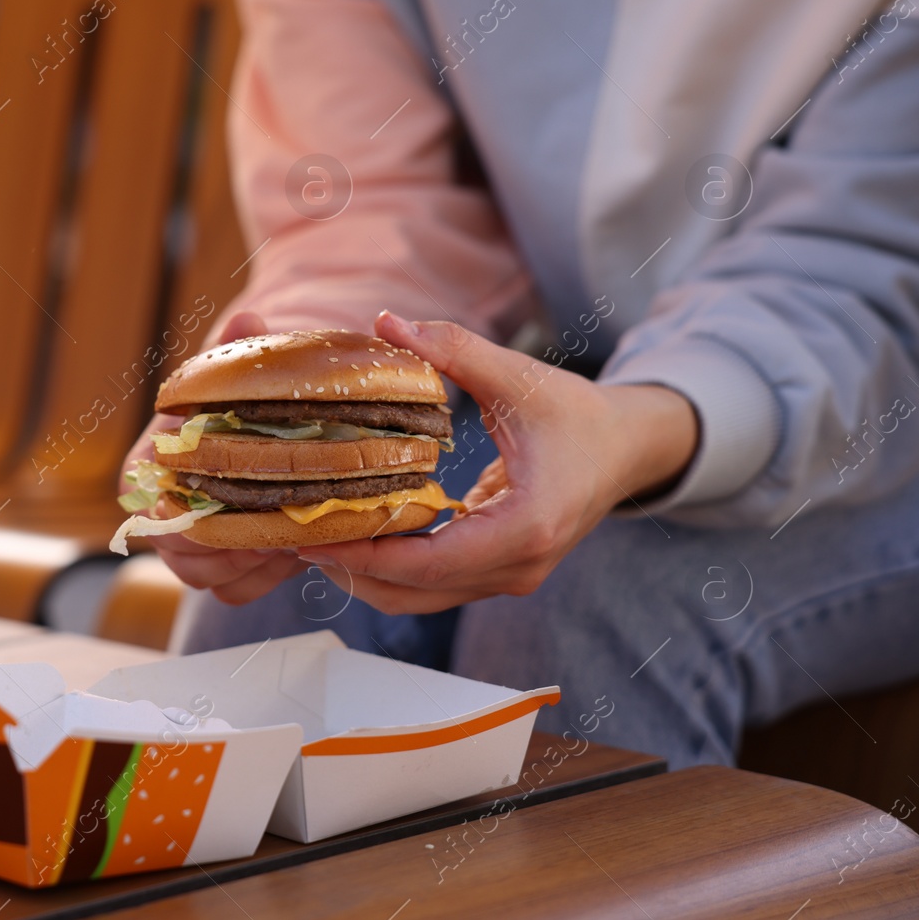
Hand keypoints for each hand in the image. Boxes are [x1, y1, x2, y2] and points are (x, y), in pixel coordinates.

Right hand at [118, 311, 304, 603]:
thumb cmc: (245, 385)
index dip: (196, 521)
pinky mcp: (224, 561)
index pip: (153, 513)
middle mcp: (160, 510)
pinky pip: (236, 590)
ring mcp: (192, 541)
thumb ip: (237, 346)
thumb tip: (246, 318)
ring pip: (212, 580)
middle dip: (234, 550)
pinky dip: (266, 577)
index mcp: (147, 466)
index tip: (241, 509)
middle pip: (183, 558)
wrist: (264, 405)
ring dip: (255, 565)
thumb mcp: (240, 362)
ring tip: (293, 536)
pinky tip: (296, 547)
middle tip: (280, 531)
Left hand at [297, 311, 697, 614]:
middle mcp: (519, 565)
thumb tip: (387, 321)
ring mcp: (511, 575)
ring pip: (422, 598)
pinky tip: (351, 535)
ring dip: (366, 576)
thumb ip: (453, 349)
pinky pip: (434, 584)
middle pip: (417, 591)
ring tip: (311, 541)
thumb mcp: (517, 376)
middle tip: (291, 540)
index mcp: (527, 526)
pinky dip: (391, 568)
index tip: (312, 539)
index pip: (430, 561)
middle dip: (352, 570)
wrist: (627, 448)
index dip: (367, 555)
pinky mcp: (500, 572)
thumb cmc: (577, 413)